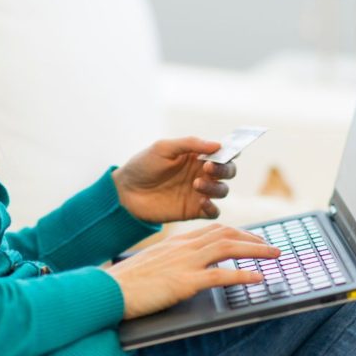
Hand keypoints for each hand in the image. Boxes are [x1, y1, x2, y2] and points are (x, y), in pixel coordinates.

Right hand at [105, 224, 278, 319]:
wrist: (111, 289)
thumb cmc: (129, 280)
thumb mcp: (155, 262)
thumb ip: (174, 259)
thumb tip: (187, 266)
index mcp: (177, 241)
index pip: (214, 229)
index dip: (238, 232)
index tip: (253, 239)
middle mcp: (184, 246)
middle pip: (226, 234)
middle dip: (253, 238)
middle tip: (272, 246)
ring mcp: (185, 262)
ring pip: (227, 248)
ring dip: (256, 250)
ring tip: (274, 255)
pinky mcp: (184, 281)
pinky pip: (220, 275)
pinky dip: (242, 275)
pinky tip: (258, 278)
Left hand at [113, 136, 233, 222]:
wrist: (126, 192)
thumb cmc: (143, 165)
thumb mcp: (163, 148)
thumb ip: (190, 144)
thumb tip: (217, 144)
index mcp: (196, 156)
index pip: (222, 152)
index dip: (230, 151)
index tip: (228, 151)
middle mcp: (201, 173)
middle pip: (228, 171)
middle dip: (224, 169)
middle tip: (208, 168)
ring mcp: (198, 193)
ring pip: (222, 191)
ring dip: (216, 187)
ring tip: (196, 184)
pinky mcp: (193, 210)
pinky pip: (213, 212)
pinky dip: (213, 207)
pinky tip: (202, 202)